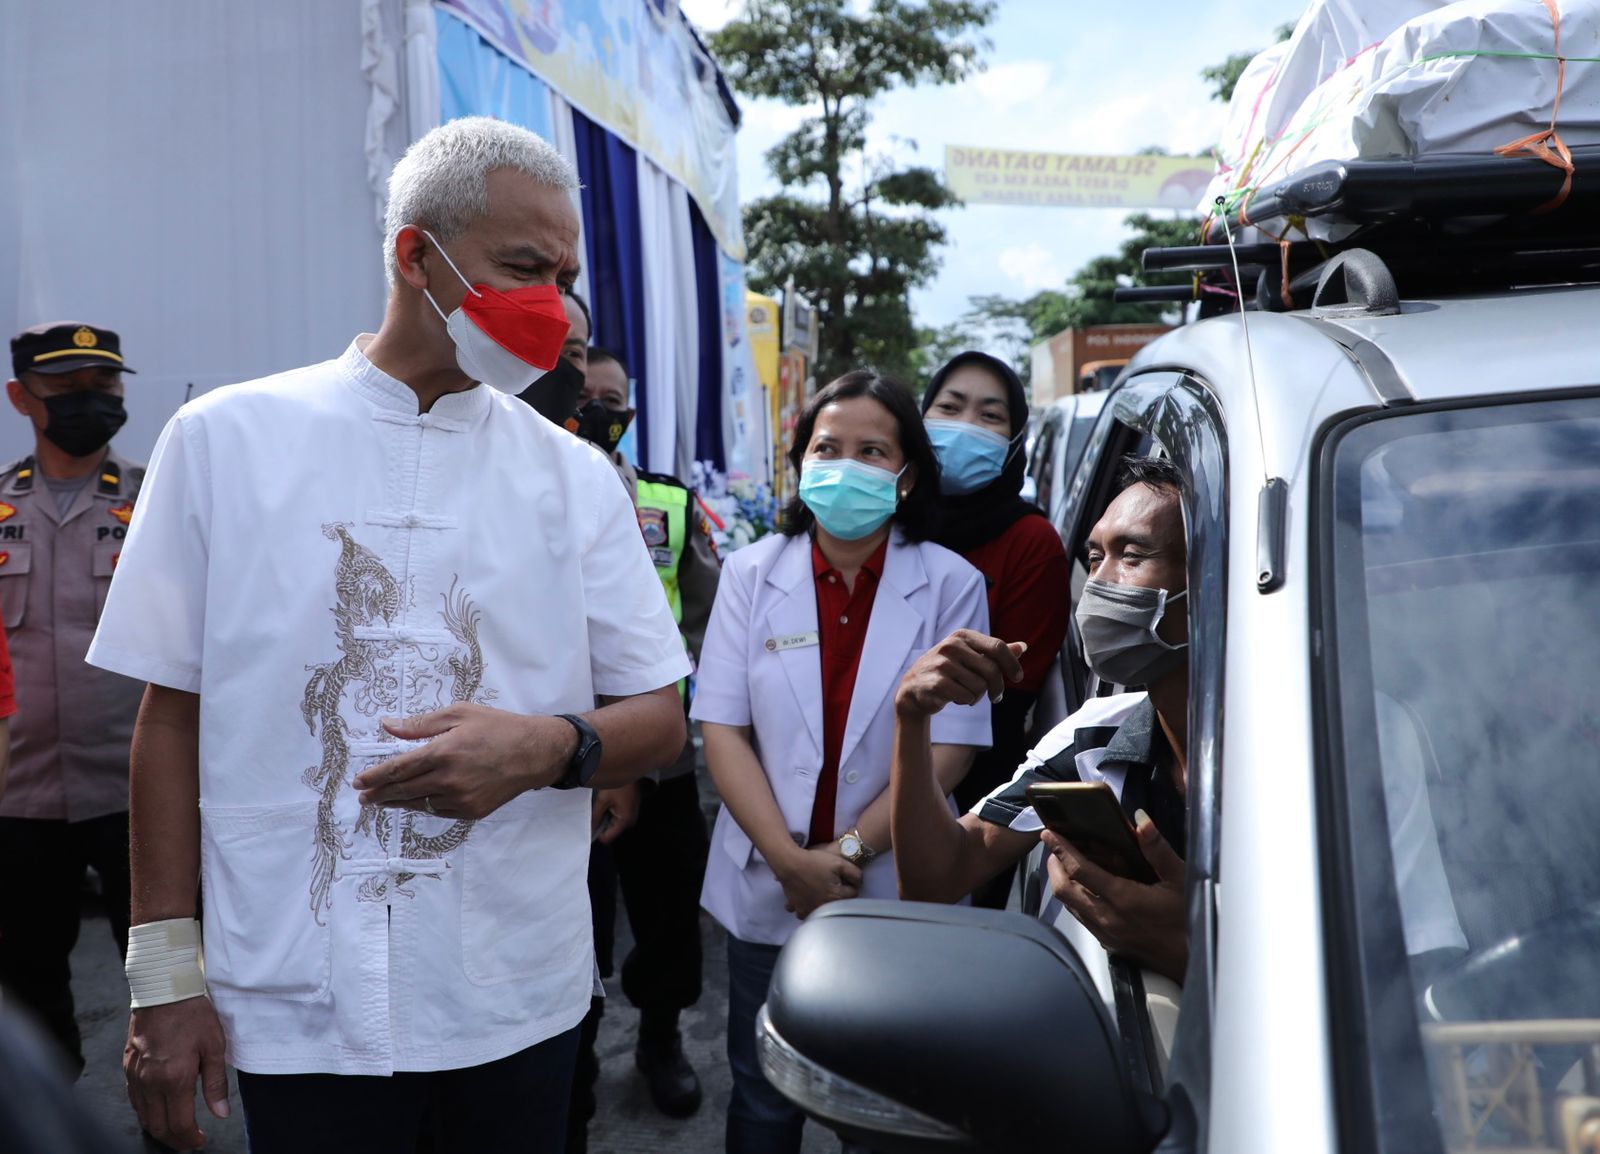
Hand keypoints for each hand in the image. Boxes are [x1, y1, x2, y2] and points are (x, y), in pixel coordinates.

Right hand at [123, 997, 229, 1150]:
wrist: (162, 990)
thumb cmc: (192, 1014)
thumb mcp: (214, 1045)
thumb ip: (215, 1083)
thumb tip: (220, 1113)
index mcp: (174, 1078)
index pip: (179, 1123)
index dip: (190, 1139)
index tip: (200, 1142)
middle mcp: (150, 1082)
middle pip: (158, 1126)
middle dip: (174, 1140)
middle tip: (189, 1143)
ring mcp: (135, 1076)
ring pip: (143, 1116)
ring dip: (159, 1129)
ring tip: (175, 1132)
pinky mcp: (127, 1067)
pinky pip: (134, 1100)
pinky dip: (145, 1113)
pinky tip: (157, 1112)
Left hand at [352, 704, 577, 819]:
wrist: (534, 753)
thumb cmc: (497, 728)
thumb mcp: (459, 714)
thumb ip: (420, 724)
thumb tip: (388, 725)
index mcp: (442, 752)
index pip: (397, 769)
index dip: (374, 776)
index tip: (359, 781)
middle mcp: (448, 780)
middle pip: (402, 791)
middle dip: (379, 794)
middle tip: (363, 796)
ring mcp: (460, 799)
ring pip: (418, 804)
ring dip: (397, 803)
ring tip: (382, 801)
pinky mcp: (471, 811)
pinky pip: (438, 811)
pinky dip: (423, 806)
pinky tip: (415, 801)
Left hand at [591, 783, 639, 844]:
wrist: (631, 770)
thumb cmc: (619, 784)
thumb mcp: (602, 800)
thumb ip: (595, 817)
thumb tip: (590, 829)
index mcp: (624, 821)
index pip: (607, 838)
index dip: (597, 832)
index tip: (591, 822)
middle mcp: (630, 821)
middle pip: (611, 831)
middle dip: (602, 822)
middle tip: (599, 808)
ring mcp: (631, 815)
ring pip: (614, 823)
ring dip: (607, 815)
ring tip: (606, 802)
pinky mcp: (631, 809)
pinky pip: (618, 816)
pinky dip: (612, 810)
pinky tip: (611, 800)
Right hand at [774, 844, 863, 919]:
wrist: (789, 863)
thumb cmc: (814, 862)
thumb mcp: (840, 863)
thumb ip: (855, 874)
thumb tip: (860, 883)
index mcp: (836, 897)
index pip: (852, 894)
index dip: (850, 884)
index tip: (843, 877)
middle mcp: (823, 907)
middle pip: (838, 904)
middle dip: (837, 895)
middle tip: (831, 882)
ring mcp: (809, 909)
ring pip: (821, 912)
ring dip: (822, 905)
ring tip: (820, 892)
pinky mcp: (797, 908)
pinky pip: (804, 913)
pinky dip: (806, 908)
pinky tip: (807, 899)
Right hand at [895, 631, 1026, 718]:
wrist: (913, 688)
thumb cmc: (947, 671)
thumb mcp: (970, 657)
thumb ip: (995, 652)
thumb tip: (1023, 647)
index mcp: (962, 636)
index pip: (998, 647)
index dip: (1012, 664)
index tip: (1017, 677)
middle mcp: (952, 646)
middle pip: (992, 670)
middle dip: (998, 687)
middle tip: (996, 697)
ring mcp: (942, 664)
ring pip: (980, 686)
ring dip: (978, 696)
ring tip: (967, 693)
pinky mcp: (937, 682)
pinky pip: (967, 697)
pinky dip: (966, 701)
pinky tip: (956, 698)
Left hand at [1043, 808, 1187, 982]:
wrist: (1191, 961)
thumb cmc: (1188, 918)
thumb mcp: (1180, 879)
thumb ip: (1157, 849)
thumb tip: (1140, 820)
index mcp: (1122, 898)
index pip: (1079, 869)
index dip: (1061, 849)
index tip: (1048, 833)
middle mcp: (1106, 917)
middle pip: (1063, 889)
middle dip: (1054, 865)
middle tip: (1054, 848)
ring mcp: (1105, 933)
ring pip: (1069, 905)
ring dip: (1062, 883)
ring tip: (1064, 865)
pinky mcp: (1108, 944)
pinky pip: (1081, 919)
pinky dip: (1075, 900)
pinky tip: (1084, 891)